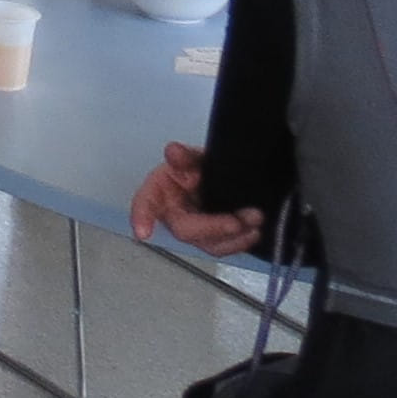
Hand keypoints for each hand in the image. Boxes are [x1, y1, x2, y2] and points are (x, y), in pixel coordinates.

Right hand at [129, 146, 266, 256]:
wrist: (217, 177)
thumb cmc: (195, 169)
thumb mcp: (191, 157)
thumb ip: (184, 156)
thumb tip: (174, 151)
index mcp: (159, 192)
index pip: (145, 204)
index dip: (142, 218)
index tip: (143, 232)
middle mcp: (173, 215)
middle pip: (184, 229)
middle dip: (212, 227)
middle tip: (235, 222)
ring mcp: (193, 230)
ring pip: (207, 244)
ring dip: (233, 237)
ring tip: (254, 220)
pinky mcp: (212, 239)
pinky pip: (223, 246)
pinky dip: (240, 242)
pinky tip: (253, 233)